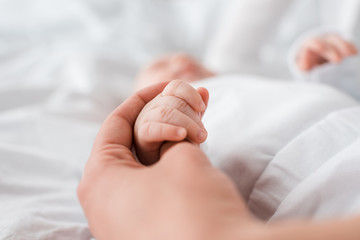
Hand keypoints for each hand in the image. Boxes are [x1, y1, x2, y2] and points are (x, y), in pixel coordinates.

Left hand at [77, 83, 259, 239]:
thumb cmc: (194, 211)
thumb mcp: (183, 160)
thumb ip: (173, 137)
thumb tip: (174, 133)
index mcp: (99, 180)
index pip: (116, 123)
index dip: (143, 98)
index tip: (166, 85)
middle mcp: (104, 203)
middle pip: (129, 145)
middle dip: (160, 120)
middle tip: (188, 104)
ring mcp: (123, 222)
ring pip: (145, 168)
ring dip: (170, 144)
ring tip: (197, 126)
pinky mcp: (145, 231)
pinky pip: (153, 189)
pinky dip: (171, 169)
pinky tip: (193, 156)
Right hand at [134, 80, 208, 164]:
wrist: (169, 171)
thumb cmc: (179, 146)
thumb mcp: (191, 125)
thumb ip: (197, 109)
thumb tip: (204, 90)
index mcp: (163, 101)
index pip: (174, 87)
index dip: (190, 94)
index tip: (202, 108)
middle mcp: (150, 108)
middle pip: (172, 100)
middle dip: (192, 116)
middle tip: (204, 134)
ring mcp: (143, 122)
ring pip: (165, 112)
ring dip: (187, 124)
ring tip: (201, 138)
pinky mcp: (141, 138)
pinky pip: (154, 129)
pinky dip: (170, 130)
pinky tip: (182, 136)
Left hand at [297, 33, 357, 70]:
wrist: (312, 52)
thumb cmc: (307, 61)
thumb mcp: (302, 64)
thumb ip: (303, 65)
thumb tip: (305, 66)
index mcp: (309, 44)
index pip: (312, 42)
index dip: (316, 44)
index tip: (321, 49)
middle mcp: (322, 40)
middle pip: (327, 42)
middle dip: (332, 50)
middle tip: (337, 60)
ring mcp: (332, 40)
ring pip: (338, 41)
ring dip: (344, 46)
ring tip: (350, 54)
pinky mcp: (341, 43)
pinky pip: (346, 43)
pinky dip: (350, 47)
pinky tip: (355, 53)